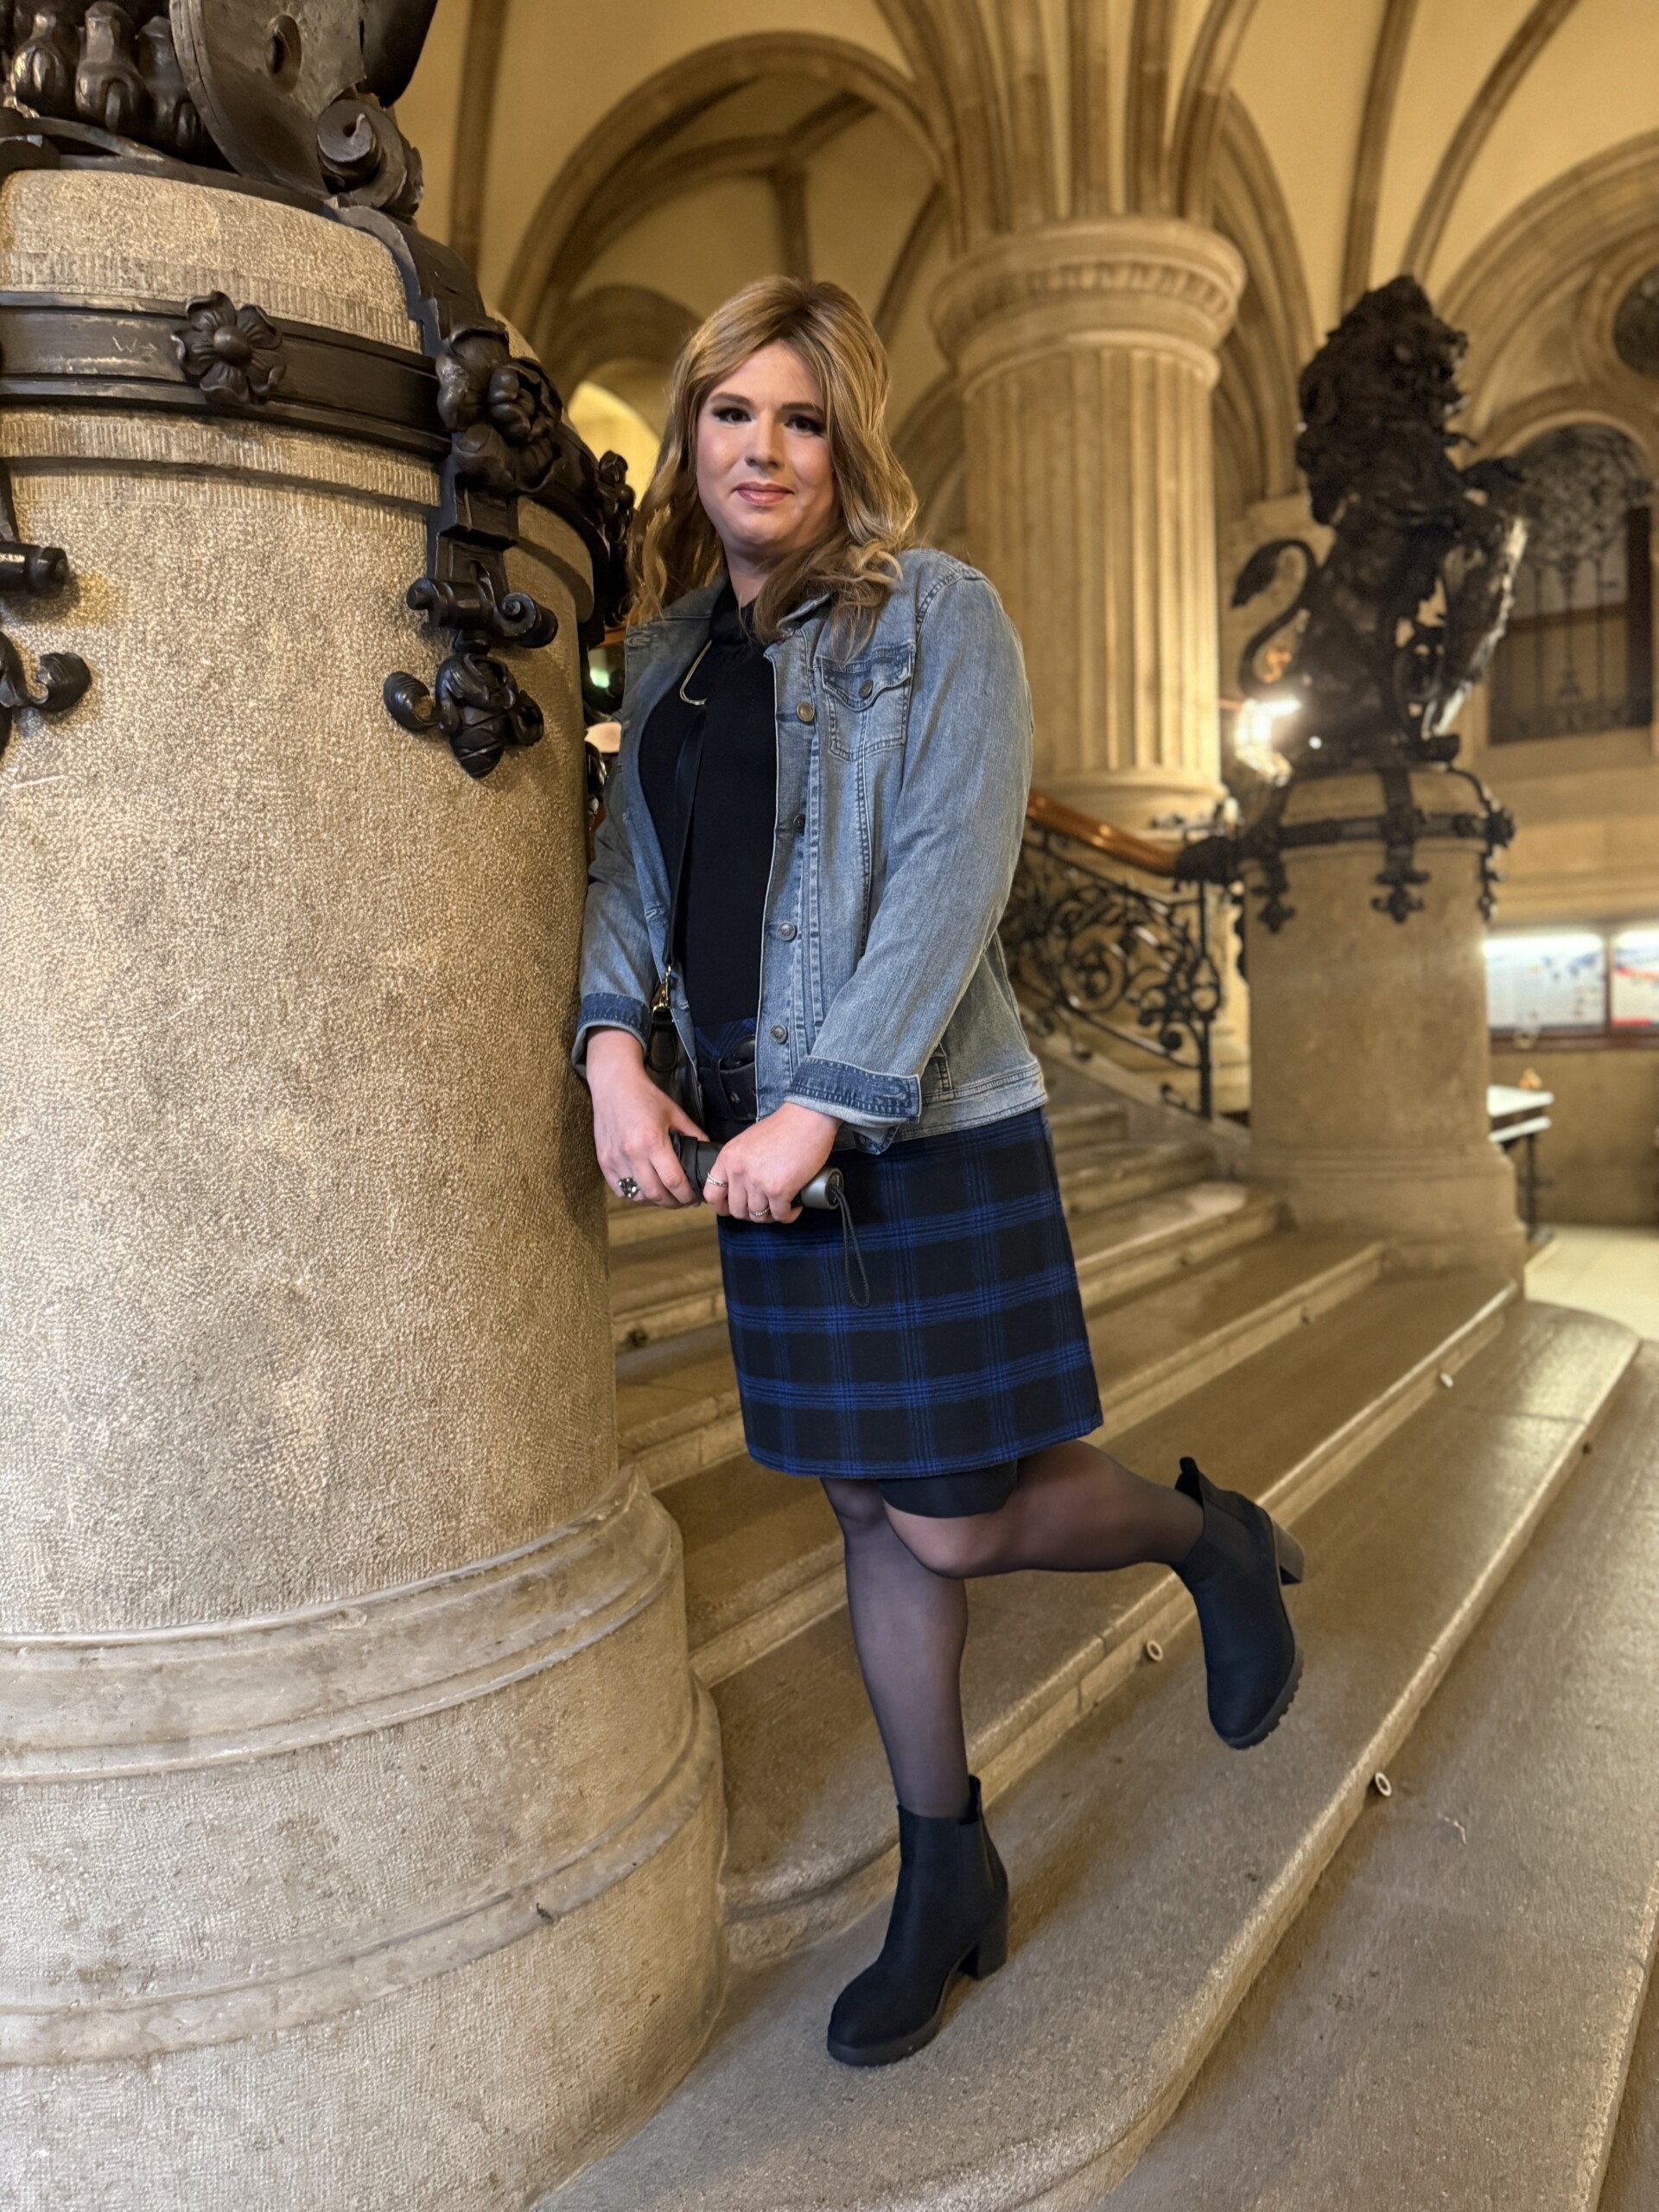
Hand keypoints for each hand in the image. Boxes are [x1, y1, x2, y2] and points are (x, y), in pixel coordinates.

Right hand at [586, 1028, 704, 1206]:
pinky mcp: (604, 1162)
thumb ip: (694, 1135)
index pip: (674, 1181)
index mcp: (652, 1141)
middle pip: (656, 1194)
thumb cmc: (646, 1097)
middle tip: (684, 1200)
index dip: (688, 1195)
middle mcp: (632, 1153)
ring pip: (638, 1196)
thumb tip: (708, 1155)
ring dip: (655, 1201)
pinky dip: (635, 1194)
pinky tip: (646, 1188)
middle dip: (675, 1203)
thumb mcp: (675, 1113)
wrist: (613, 1084)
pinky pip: (620, 1190)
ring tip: (667, 1195)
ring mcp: (615, 1159)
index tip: (695, 1197)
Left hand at [705, 1103, 839, 1225]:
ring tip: (781, 1207)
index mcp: (728, 1158)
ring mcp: (758, 1182)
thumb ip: (739, 1162)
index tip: (733, 1208)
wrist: (807, 1118)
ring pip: (758, 1216)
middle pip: (737, 1210)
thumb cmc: (782, 1127)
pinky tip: (794, 1207)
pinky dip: (788, 1215)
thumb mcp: (747, 1142)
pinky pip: (780, 1215)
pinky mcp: (779, 1190)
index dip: (722, 1207)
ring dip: (770, 1216)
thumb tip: (741, 1184)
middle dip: (751, 1213)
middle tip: (764, 1207)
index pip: (712, 1194)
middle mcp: (738, 1172)